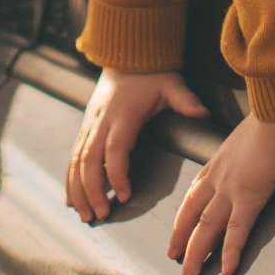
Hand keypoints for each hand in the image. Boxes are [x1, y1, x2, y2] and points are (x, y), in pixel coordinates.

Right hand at [64, 68, 206, 222]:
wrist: (126, 57)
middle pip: (89, 161)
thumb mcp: (172, 85)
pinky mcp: (85, 128)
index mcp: (123, 115)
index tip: (125, 196)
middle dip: (92, 191)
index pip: (115, 149)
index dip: (117, 174)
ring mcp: (90, 125)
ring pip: (77, 162)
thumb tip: (203, 114)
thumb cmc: (151, 74)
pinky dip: (71, 180)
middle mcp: (101, 122)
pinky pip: (74, 157)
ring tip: (85, 215)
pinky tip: (72, 199)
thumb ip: (186, 101)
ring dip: (78, 190)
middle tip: (101, 216)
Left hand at [169, 102, 274, 274]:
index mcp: (220, 161)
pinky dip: (231, 252)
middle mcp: (219, 176)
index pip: (195, 194)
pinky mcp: (250, 197)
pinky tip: (227, 270)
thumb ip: (266, 147)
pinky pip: (236, 231)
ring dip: (195, 255)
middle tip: (174, 258)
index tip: (179, 229)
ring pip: (206, 229)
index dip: (185, 215)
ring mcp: (231, 188)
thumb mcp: (263, 135)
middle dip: (181, 239)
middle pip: (193, 214)